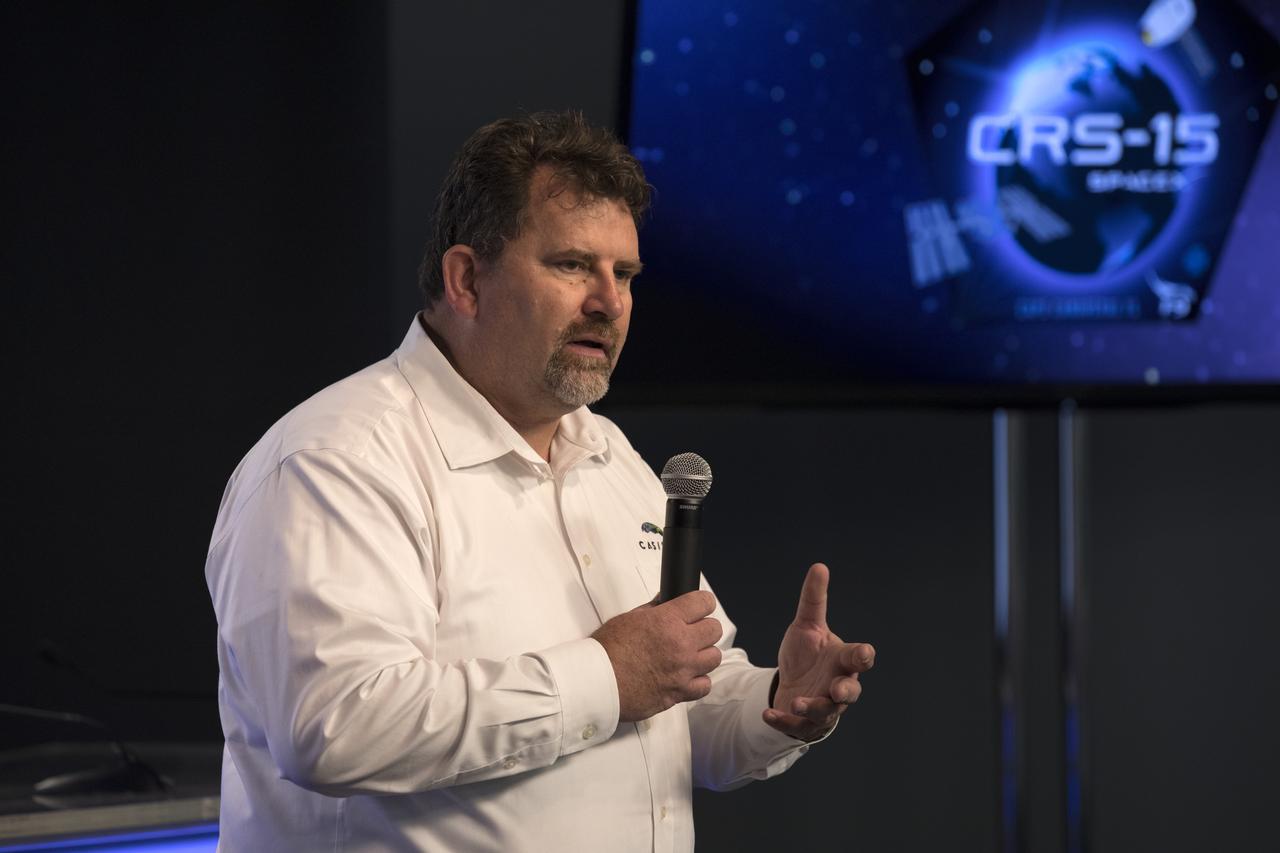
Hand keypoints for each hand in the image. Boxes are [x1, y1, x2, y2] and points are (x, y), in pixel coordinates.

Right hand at [592, 590, 723, 721]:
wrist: (596, 683)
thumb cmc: (606, 650)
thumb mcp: (628, 618)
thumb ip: (653, 609)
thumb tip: (666, 601)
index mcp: (667, 621)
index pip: (703, 602)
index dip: (702, 603)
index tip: (699, 606)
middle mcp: (681, 644)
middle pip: (714, 629)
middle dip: (704, 627)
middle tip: (691, 631)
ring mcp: (683, 670)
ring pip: (714, 657)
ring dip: (703, 654)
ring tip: (688, 655)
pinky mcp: (680, 693)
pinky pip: (705, 685)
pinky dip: (698, 681)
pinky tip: (686, 676)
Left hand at [766, 563, 874, 740]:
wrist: (794, 682)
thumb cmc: (808, 653)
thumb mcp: (807, 625)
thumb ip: (813, 600)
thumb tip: (819, 566)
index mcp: (843, 660)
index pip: (859, 658)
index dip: (863, 656)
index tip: (864, 652)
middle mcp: (838, 685)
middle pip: (851, 691)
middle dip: (845, 690)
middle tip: (838, 689)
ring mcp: (824, 706)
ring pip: (826, 712)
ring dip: (813, 708)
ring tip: (797, 703)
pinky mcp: (805, 723)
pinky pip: (797, 726)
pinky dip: (784, 721)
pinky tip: (768, 714)